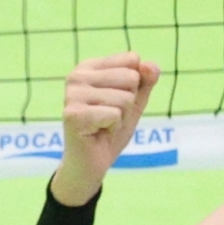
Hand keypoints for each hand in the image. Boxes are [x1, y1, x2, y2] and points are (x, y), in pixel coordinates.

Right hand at [51, 53, 160, 205]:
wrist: (92, 163)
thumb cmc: (110, 130)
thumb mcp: (134, 103)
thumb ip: (145, 82)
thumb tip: (150, 65)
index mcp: (89, 67)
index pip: (132, 61)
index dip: (134, 87)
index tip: (116, 103)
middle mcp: (77, 76)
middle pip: (130, 78)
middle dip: (128, 104)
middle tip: (111, 118)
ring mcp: (73, 94)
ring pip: (124, 98)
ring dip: (121, 119)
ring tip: (104, 126)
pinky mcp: (74, 114)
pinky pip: (114, 115)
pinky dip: (113, 128)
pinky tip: (98, 133)